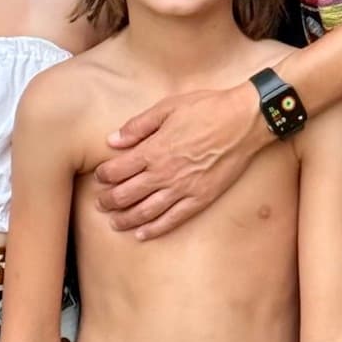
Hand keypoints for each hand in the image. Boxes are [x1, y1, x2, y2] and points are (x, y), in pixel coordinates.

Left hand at [93, 80, 264, 237]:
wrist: (242, 121)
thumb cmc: (206, 108)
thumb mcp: (168, 107)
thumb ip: (138, 126)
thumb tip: (112, 140)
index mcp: (154, 150)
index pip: (118, 170)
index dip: (104, 176)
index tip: (99, 177)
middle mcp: (164, 173)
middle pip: (127, 194)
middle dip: (109, 201)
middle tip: (100, 203)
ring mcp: (182, 189)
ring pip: (145, 212)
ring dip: (126, 219)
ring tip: (114, 222)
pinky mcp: (199, 199)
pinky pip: (171, 220)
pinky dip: (154, 229)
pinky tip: (142, 234)